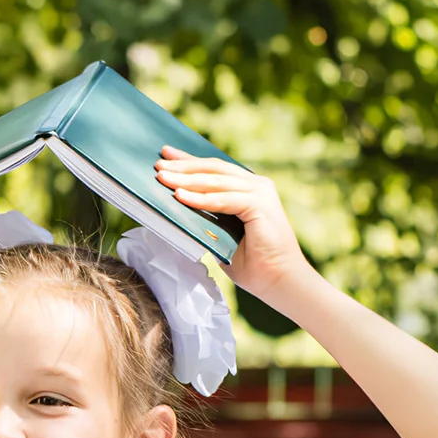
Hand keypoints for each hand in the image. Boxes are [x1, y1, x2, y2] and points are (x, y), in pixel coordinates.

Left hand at [153, 147, 314, 309]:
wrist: (279, 281)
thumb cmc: (253, 264)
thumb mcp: (221, 237)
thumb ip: (206, 221)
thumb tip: (176, 211)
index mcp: (248, 189)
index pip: (214, 170)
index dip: (189, 161)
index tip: (165, 156)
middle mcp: (256, 185)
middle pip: (213, 169)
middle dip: (183, 166)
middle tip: (158, 164)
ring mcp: (260, 192)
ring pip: (216, 181)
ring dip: (186, 179)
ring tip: (162, 178)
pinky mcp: (260, 204)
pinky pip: (223, 199)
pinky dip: (201, 199)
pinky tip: (180, 196)